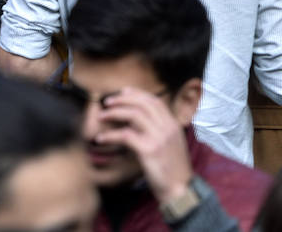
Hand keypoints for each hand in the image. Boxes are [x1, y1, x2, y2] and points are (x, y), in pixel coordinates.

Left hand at [92, 88, 193, 204]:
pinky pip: (125, 135)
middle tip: (107, 102)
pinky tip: (101, 139)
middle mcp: (167, 127)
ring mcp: (159, 137)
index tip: (122, 92)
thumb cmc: (173, 170)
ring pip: (134, 115)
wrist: (180, 189)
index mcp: (173, 124)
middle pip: (143, 103)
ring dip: (115, 113)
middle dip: (122, 99)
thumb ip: (158, 132)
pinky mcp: (149, 150)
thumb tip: (136, 125)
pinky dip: (110, 135)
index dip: (137, 94)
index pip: (154, 101)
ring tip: (101, 116)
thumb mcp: (170, 145)